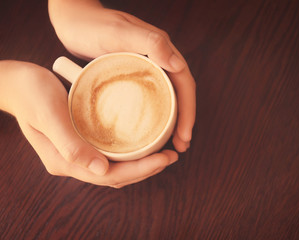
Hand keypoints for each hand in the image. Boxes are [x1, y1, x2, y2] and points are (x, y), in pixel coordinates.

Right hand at [0, 61, 177, 187]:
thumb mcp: (49, 115)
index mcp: (65, 161)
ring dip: (141, 163)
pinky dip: (130, 152)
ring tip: (164, 152)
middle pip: (116, 175)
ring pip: (115, 167)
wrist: (17, 82)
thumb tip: (101, 171)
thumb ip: (70, 145)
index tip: (165, 159)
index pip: (109, 176)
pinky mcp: (82, 141)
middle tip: (172, 156)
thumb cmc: (30, 93)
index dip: (140, 170)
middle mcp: (73, 162)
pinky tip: (144, 141)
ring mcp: (77, 153)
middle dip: (146, 169)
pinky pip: (110, 153)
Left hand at [49, 0, 195, 151]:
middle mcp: (158, 60)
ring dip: (172, 122)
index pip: (184, 84)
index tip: (184, 135)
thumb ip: (150, 43)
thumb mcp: (119, 33)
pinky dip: (154, 116)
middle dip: (184, 121)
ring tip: (170, 144)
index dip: (188, 111)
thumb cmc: (92, 25)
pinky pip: (150, 98)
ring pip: (166, 98)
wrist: (72, 20)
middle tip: (180, 146)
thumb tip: (179, 65)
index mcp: (161, 51)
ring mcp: (146, 69)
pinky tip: (149, 131)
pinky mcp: (133, 76)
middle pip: (179, 94)